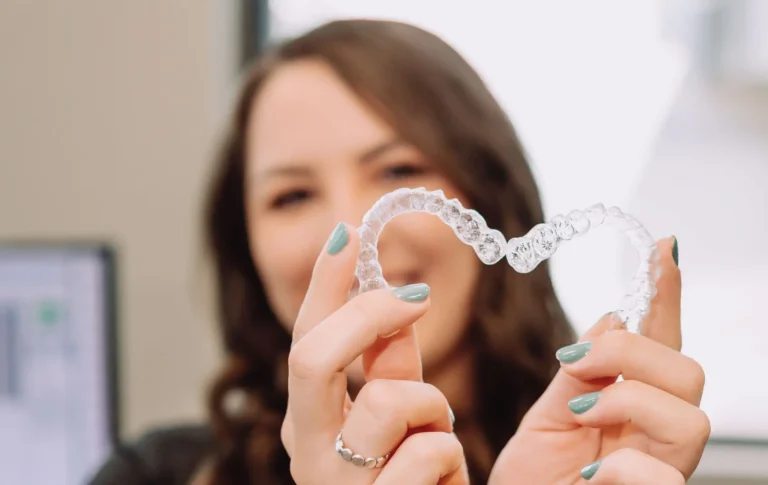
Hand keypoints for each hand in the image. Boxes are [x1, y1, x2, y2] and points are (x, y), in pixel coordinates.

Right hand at [282, 223, 468, 484]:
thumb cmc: (409, 481)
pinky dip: (447, 454)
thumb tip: (391, 292)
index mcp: (307, 421)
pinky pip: (430, 452)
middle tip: (415, 297)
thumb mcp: (398, 415)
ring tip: (434, 430)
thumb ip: (389, 361)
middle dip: (368, 316)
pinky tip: (441, 477)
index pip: (303, 339)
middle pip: (310, 356)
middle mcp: (306, 452)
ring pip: (388, 400)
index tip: (352, 231)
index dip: (326, 285)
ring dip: (430, 405)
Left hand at [490, 237, 709, 483]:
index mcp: (629, 411)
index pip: (659, 345)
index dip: (665, 296)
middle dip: (633, 353)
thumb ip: (580, 374)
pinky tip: (590, 474)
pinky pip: (662, 478)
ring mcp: (659, 474)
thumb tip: (612, 317)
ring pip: (691, 416)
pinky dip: (620, 469)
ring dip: (629, 402)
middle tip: (576, 364)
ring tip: (581, 414)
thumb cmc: (533, 484)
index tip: (663, 247)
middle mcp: (655, 440)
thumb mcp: (547, 419)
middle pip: (690, 372)